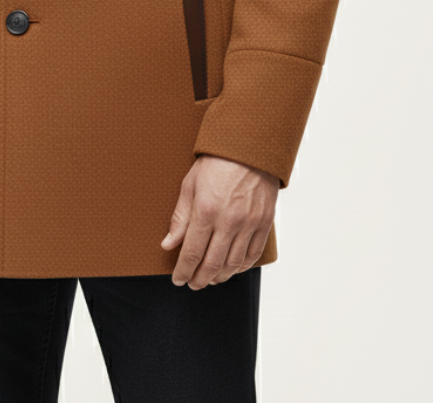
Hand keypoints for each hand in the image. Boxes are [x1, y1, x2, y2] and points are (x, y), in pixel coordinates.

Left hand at [160, 154, 277, 288]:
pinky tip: (232, 268)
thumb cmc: (217, 162)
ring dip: (220, 277)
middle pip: (212, 264)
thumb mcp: (190, 185)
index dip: (183, 271)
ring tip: (211, 279)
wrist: (249, 147)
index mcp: (206, 211)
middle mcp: (228, 221)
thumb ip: (180, 218)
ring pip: (233, 264)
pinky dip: (241, 267)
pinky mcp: (263, 223)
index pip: (192, 253)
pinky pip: (253, 255)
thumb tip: (169, 243)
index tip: (178, 279)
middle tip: (193, 284)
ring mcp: (248, 224)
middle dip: (199, 279)